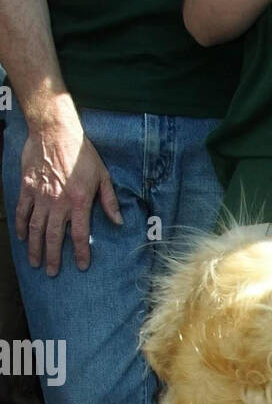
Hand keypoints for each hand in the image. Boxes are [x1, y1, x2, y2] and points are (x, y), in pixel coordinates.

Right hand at [16, 108, 122, 274]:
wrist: (55, 131)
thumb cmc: (82, 152)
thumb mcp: (102, 176)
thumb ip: (109, 201)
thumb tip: (118, 221)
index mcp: (79, 202)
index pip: (79, 235)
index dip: (81, 253)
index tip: (81, 266)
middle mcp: (58, 203)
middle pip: (54, 237)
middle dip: (53, 257)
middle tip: (52, 272)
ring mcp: (41, 196)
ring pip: (36, 228)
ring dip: (35, 247)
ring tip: (35, 262)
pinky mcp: (27, 187)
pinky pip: (23, 210)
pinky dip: (21, 225)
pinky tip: (21, 237)